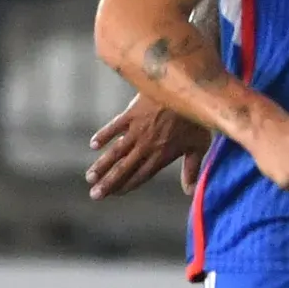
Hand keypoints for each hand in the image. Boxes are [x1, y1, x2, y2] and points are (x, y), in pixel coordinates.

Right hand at [87, 95, 213, 198]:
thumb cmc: (197, 120)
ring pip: (115, 151)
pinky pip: (114, 126)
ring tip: (90, 177)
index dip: (127, 186)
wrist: (189, 91)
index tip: (114, 194)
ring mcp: (137, 130)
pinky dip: (103, 135)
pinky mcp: (132, 113)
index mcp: (161, 156)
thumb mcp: (199, 147)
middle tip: (94, 195)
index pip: (140, 176)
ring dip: (102, 165)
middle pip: (124, 168)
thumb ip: (191, 170)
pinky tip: (93, 145)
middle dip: (108, 183)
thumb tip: (189, 192)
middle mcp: (146, 146)